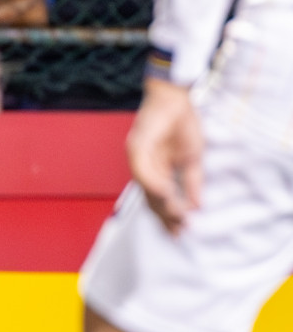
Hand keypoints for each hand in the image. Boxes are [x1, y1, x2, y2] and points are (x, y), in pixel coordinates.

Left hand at [126, 78, 201, 234]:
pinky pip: (142, 169)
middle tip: (178, 231)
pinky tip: (164, 194)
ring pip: (145, 187)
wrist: (175, 100)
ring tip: (175, 218)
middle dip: (165, 216)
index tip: (180, 231)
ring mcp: (138, 158)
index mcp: (156, 172)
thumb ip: (192, 182)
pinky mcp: (136, 146)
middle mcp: (144, 168)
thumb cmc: (182, 126)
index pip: (159, 200)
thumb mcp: (193, 159)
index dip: (169, 216)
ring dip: (161, 203)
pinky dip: (153, 183)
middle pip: (150, 198)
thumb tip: (197, 205)